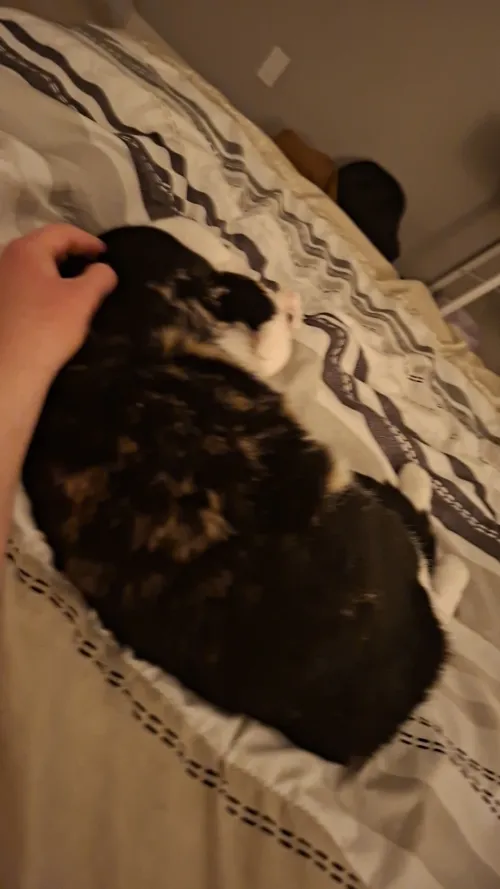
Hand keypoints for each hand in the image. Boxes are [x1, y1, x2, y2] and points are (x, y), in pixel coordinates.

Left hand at [0, 224, 116, 384]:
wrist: (9, 367)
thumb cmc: (47, 328)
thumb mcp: (82, 300)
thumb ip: (99, 277)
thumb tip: (105, 269)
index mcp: (27, 250)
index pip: (62, 233)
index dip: (88, 240)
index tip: (106, 253)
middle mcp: (7, 258)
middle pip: (44, 245)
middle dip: (71, 252)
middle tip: (93, 264)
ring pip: (32, 265)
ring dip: (56, 269)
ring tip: (76, 283)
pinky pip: (23, 282)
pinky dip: (42, 284)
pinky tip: (53, 302)